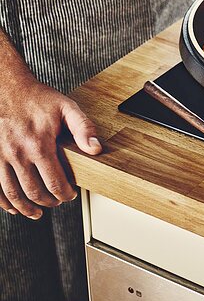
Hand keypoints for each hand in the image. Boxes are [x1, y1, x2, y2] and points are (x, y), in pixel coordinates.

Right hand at [0, 74, 102, 219]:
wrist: (7, 88)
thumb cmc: (37, 98)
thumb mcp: (66, 107)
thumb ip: (83, 127)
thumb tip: (96, 148)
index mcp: (39, 144)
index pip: (54, 182)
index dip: (65, 194)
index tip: (70, 195)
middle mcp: (18, 154)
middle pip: (34, 192)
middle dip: (49, 202)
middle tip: (56, 202)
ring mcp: (1, 157)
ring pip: (13, 194)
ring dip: (26, 208)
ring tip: (37, 212)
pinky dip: (4, 202)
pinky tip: (13, 206)